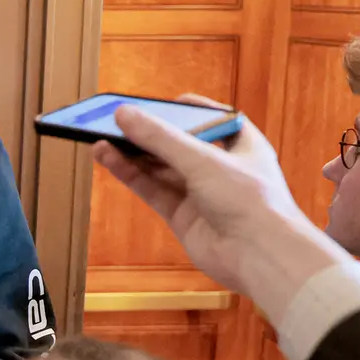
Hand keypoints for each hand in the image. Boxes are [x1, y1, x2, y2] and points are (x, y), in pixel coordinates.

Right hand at [97, 97, 348, 320]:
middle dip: (148, 133)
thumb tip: (124, 115)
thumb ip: (160, 138)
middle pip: (178, 144)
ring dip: (132, 154)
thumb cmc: (249, 200)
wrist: (259, 256)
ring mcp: (201, 193)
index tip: (156, 103)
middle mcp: (221, 167)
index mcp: (241, 144)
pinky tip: (109, 160)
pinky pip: (153, 190)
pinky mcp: (183, 216)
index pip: (211, 118)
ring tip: (100, 138)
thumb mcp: (202, 160)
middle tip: (115, 120)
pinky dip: (131, 175)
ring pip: (160, 168)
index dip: (184, 110)